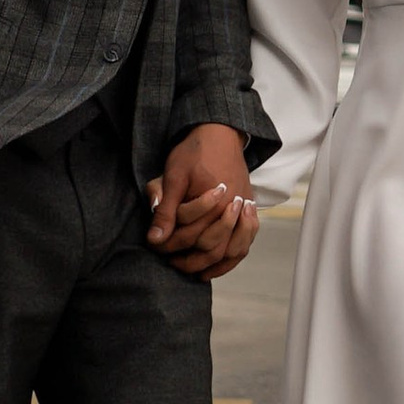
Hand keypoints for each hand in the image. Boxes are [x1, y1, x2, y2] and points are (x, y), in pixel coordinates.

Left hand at [148, 124, 259, 278]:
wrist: (220, 133)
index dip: (169, 245)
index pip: (189, 235)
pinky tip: (214, 267)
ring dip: (211, 265)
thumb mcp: (173, 177)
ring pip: (232, 250)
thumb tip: (154, 239)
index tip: (155, 248)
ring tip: (191, 270)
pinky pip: (245, 242)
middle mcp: (233, 207)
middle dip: (189, 259)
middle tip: (171, 261)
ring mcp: (244, 209)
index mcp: (215, 199)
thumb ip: (166, 210)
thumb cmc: (194, 153)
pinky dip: (231, 260)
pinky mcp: (248, 209)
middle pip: (212, 247)